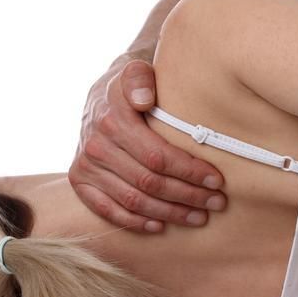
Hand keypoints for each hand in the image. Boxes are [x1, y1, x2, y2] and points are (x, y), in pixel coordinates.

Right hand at [68, 57, 226, 232]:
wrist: (102, 95)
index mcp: (112, 120)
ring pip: (133, 200)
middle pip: (149, 182)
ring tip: (198, 216)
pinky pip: (108, 210)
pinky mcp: (80, 181)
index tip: (217, 180)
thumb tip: (144, 98)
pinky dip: (136, 222)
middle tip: (217, 202)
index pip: (158, 155)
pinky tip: (160, 225)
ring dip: (169, 213)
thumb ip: (140, 79)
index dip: (190, 171)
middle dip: (188, 195)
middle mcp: (95, 146)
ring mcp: (85, 166)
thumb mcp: (136, 71)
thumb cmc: (132, 86)